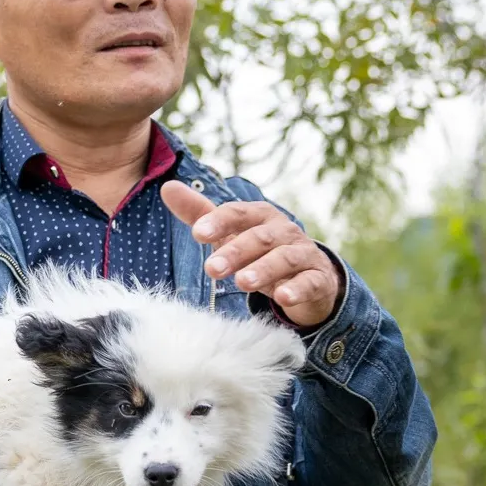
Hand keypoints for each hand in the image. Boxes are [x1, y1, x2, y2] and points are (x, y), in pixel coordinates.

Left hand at [161, 180, 341, 328]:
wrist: (308, 276)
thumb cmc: (260, 251)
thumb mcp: (230, 233)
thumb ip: (200, 214)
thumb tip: (168, 187)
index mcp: (261, 216)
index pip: (239, 213)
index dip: (219, 221)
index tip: (197, 233)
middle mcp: (284, 231)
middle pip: (260, 237)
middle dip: (236, 252)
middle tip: (212, 269)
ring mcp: (303, 255)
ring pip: (284, 259)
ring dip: (264, 270)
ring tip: (242, 283)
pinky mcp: (318, 280)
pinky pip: (310, 283)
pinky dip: (298, 290)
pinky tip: (283, 298)